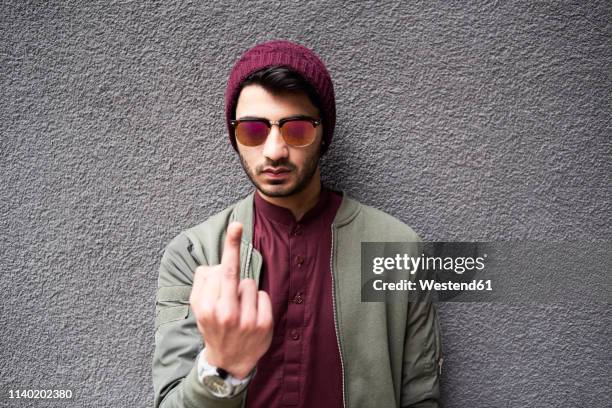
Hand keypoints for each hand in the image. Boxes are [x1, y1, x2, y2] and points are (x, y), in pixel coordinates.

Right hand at [190, 222, 272, 378]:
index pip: (217, 272)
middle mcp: (225, 314)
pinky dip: (258, 300)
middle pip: (231, 273)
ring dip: (245, 290)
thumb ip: (202, 285)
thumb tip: (213, 265)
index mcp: (206, 308)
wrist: (228, 361)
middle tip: (236, 225)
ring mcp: (246, 320)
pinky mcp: (264, 325)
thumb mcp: (199, 309)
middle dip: (233, 247)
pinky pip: (263, 295)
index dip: (228, 249)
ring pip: (249, 283)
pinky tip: (251, 313)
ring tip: (240, 307)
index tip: (234, 227)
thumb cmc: (214, 327)